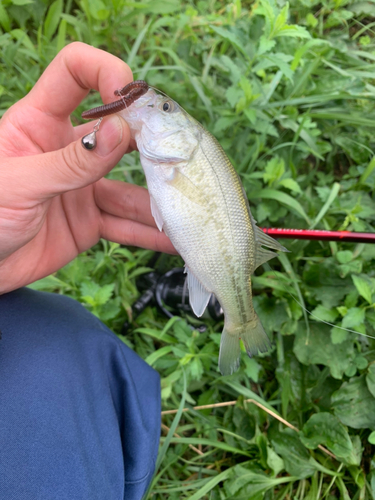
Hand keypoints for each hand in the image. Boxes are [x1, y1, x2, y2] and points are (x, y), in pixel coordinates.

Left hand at [0, 42, 175, 293]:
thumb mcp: (20, 184)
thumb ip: (72, 162)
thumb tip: (123, 130)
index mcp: (39, 122)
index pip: (75, 72)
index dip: (106, 73)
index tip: (130, 102)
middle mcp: (67, 149)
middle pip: (119, 133)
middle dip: (151, 146)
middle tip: (180, 163)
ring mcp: (82, 187)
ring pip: (129, 189)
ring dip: (158, 202)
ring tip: (190, 210)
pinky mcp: (90, 222)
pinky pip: (125, 226)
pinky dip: (149, 235)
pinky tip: (175, 242)